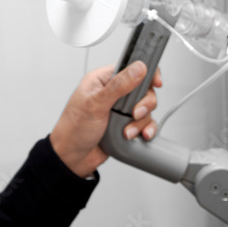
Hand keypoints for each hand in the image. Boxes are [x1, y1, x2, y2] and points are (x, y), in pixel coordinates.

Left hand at [49, 61, 162, 177]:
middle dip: (144, 103)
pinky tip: (140, 135)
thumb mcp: (95, 104)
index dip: (147, 73)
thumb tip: (138, 68)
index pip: (131, 67)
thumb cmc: (73, 129)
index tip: (156, 82)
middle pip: (144, 89)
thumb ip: (119, 85)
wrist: (71, 158)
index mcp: (103, 80)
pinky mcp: (126, 124)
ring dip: (141, 121)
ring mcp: (120, 109)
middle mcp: (114, 93)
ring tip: (127, 130)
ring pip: (146, 108)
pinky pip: (145, 123)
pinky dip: (145, 129)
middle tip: (134, 113)